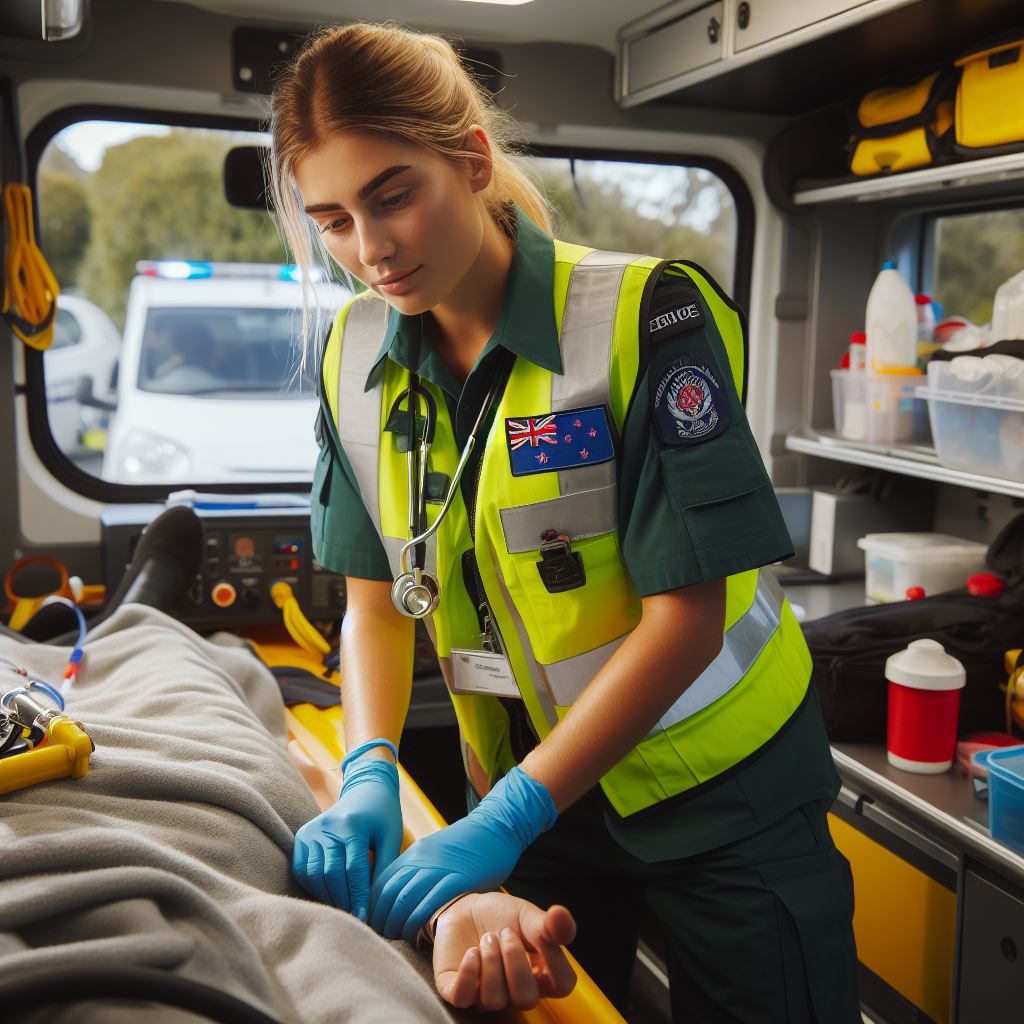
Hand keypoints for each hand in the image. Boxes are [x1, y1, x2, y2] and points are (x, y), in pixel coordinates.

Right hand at [292, 755, 401, 920]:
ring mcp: (312, 831)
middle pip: (331, 873)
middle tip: (354, 920)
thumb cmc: (383, 816)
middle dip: (343, 900)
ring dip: (328, 897)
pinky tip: (330, 895)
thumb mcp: (391, 837)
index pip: (354, 868)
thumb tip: (376, 903)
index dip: (359, 896)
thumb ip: (384, 867)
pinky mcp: (302, 836)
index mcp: (353, 825)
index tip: (365, 918)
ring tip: (344, 910)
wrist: (365, 791)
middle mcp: (328, 826)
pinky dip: (314, 887)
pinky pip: (303, 870)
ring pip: (314, 874)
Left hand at [370, 766, 555, 943]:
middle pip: (389, 894)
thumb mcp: (433, 852)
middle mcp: (421, 860)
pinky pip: (430, 904)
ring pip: (405, 900)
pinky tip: (417, 936)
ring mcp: (439, 868)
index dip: (373, 908)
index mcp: (413, 853)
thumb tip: (400, 897)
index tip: (374, 925)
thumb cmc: (466, 844)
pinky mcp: (459, 879)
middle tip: (383, 937)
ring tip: (397, 939)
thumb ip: (416, 870)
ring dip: (397, 925)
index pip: (381, 884)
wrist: (496, 826)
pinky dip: (418, 923)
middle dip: (381, 920)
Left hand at [433, 892, 576, 1010]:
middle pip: (526, 999)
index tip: (541, 934)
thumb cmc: (500, 916)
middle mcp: (515, 992)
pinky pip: (463, 997)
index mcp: (540, 975)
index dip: (554, 960)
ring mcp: (486, 996)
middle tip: (505, 933)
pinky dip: (468, 972)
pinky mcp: (458, 992)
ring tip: (487, 938)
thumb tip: (562, 918)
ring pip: (494, 999)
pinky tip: (471, 952)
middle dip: (515, 960)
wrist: (466, 908)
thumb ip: (547, 923)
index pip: (562, 986)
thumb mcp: (527, 915)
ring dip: (490, 961)